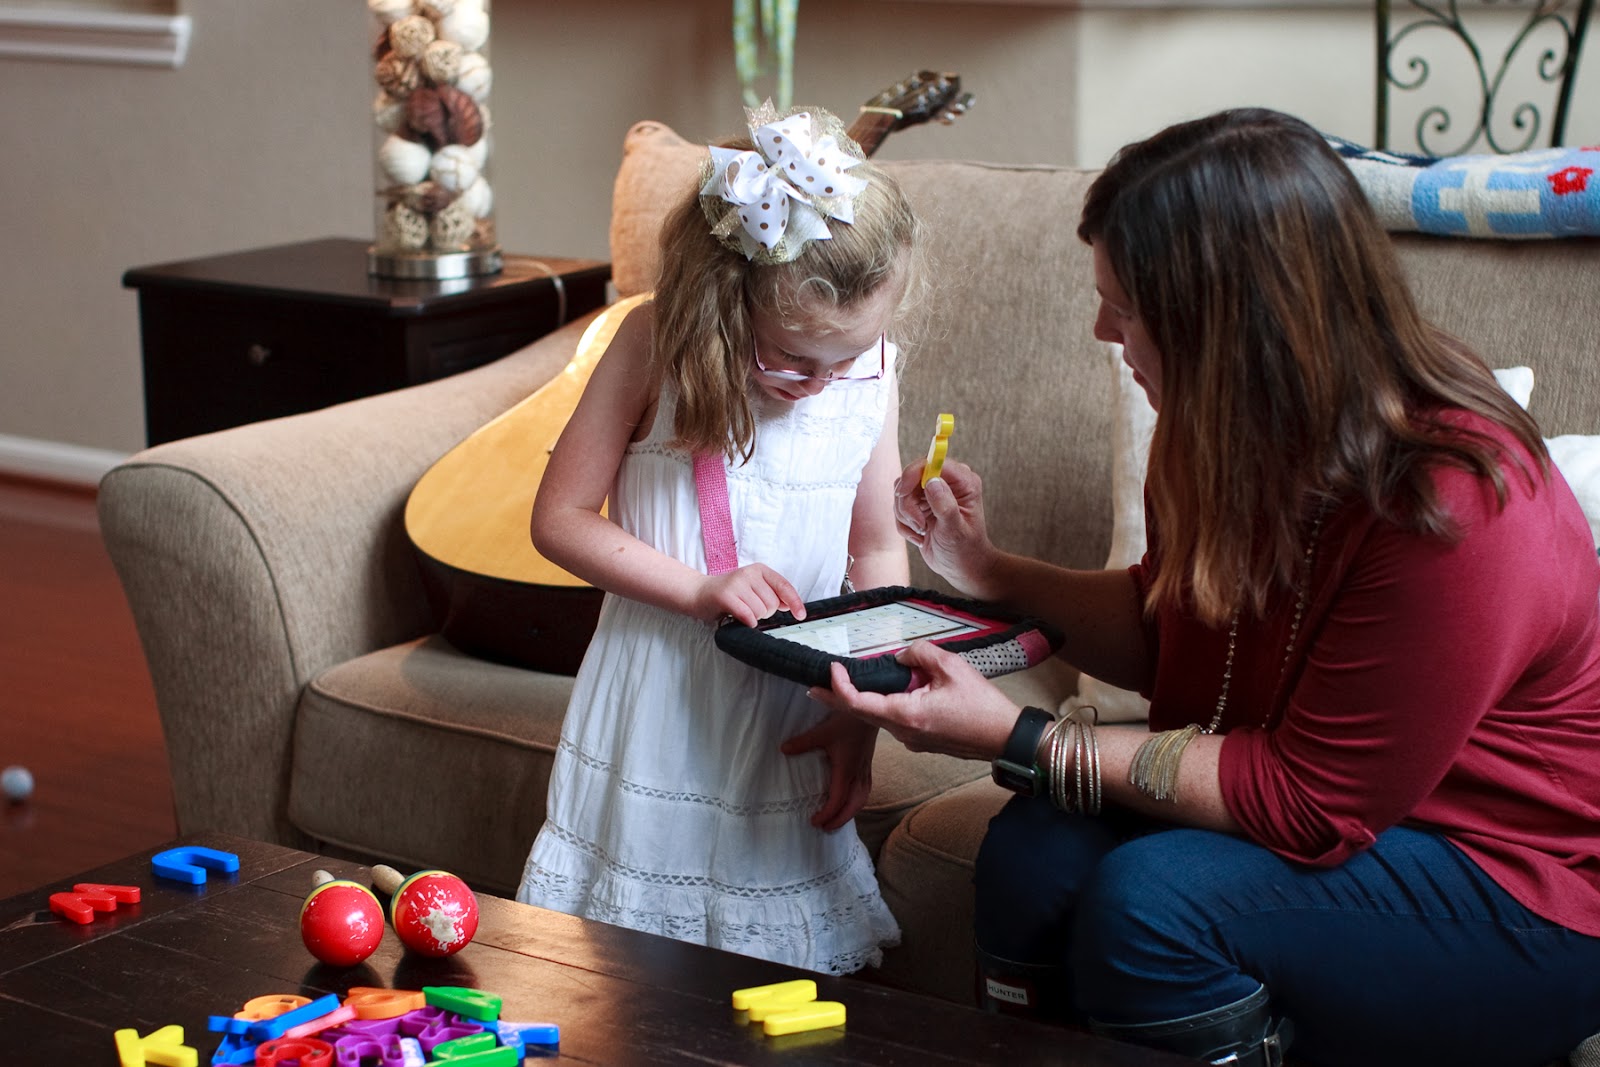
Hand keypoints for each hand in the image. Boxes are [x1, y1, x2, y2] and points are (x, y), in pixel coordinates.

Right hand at [693, 564, 806, 625]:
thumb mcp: (752, 588)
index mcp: (759, 570)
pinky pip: (748, 615)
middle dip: (764, 613)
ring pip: (761, 611)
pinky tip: (738, 618)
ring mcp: (737, 583)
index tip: (800, 616)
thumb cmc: (728, 594)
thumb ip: (771, 594)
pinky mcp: (726, 596)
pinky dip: (746, 622)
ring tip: (740, 611)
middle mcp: (749, 573)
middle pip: (773, 603)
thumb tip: (789, 605)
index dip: (795, 602)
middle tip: (749, 608)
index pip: (784, 585)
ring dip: (753, 618)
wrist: (697, 593)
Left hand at [780, 711, 878, 831]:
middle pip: (853, 805)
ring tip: (838, 818)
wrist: (870, 708)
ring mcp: (865, 769)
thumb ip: (803, 742)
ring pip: (862, 799)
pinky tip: (850, 798)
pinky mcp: (868, 764)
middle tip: (825, 827)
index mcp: (846, 770)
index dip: (827, 814)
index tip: (814, 821)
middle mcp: (858, 774)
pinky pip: (865, 790)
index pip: (838, 801)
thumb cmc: (847, 720)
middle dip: (840, 819)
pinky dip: (857, 800)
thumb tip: (783, 750)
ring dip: (850, 811)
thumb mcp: (822, 731)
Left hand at [808, 641, 1018, 761]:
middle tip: (815, 685)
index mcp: (906, 714)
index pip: (857, 702)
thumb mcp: (951, 667)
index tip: (832, 668)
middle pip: (860, 714)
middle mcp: (903, 732)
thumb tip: (902, 656)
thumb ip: (919, 654)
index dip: (838, 686)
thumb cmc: (982, 706)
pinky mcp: (921, 741)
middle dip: (836, 698)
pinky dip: (884, 706)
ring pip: (877, 718)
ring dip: (863, 700)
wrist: (1005, 738)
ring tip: (850, 681)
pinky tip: (891, 692)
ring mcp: (911, 740)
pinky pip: (894, 721)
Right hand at [893, 460, 994, 596]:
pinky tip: (919, 535)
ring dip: (906, 515)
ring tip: (922, 531)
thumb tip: (931, 480)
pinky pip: (899, 506)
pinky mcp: (920, 504)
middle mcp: (947, 482)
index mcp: (963, 482)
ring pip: (901, 492)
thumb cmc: (965, 550)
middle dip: (908, 503)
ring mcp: (932, 493)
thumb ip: (944, 505)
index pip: (932, 463)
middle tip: (919, 524)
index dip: (913, 473)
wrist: (961, 567)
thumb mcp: (955, 530)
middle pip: (911, 477)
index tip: (903, 493)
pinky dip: (904, 523)